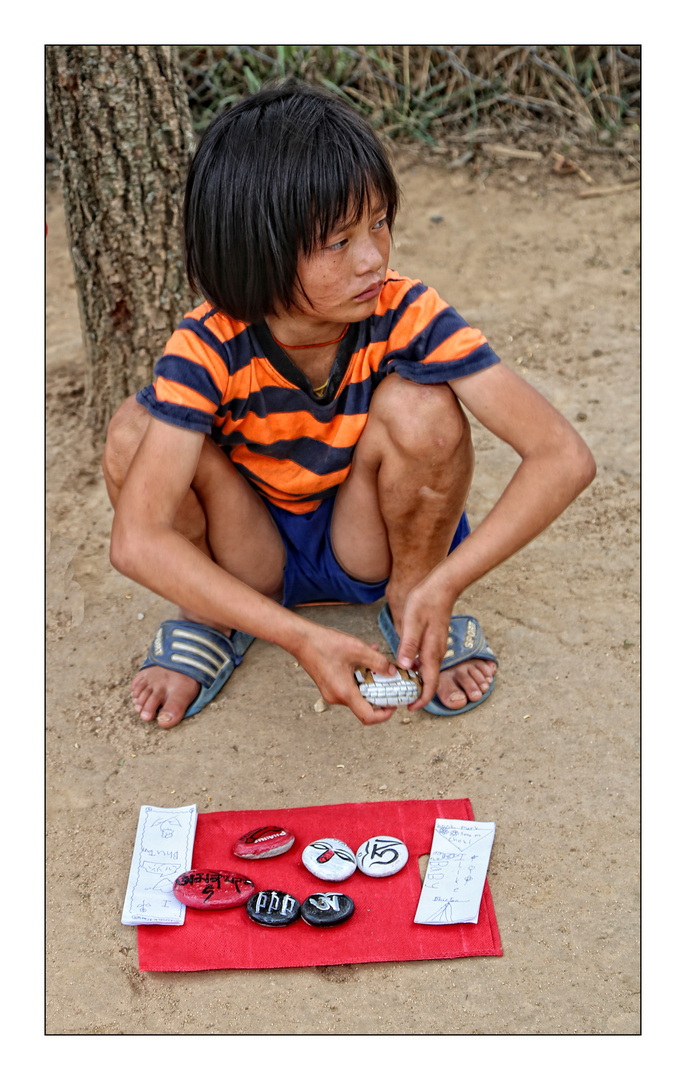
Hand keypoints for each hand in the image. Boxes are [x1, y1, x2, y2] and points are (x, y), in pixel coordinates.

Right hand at [294, 624, 396, 724]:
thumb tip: (392, 672)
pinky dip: (359, 676)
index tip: (393, 704)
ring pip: (357, 693)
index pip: (368, 716)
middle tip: (389, 680)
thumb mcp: (358, 649)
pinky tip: (362, 658)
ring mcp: (331, 692)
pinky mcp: (328, 685)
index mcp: (344, 692)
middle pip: (364, 705)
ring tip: (375, 662)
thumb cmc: (324, 643)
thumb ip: (378, 662)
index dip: (384, 714)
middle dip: (379, 693)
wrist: (300, 639)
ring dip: (369, 680)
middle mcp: (336, 697)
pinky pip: (348, 686)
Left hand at [395, 577, 455, 711]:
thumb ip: (408, 645)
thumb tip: (405, 667)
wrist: (442, 587)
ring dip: (416, 680)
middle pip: (428, 680)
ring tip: (398, 684)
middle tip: (399, 698)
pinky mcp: (433, 640)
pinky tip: (404, 664)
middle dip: (416, 693)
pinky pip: (426, 660)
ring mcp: (436, 646)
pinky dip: (416, 668)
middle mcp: (436, 653)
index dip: (422, 699)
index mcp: (431, 652)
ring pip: (427, 671)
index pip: (429, 683)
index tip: (410, 708)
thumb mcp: (412, 623)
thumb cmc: (426, 602)